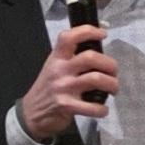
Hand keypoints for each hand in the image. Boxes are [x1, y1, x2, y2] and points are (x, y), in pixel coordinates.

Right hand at [21, 24, 116, 143]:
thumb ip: (71, 59)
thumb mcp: (54, 68)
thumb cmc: (48, 88)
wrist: (31, 113)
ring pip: (97, 79)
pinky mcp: (67, 106)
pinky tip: (101, 109)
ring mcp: (63, 88)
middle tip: (112, 73)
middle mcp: (59, 70)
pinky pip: (94, 107)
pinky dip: (103, 109)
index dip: (88, 31)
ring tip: (112, 90)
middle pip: (90, 57)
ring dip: (112, 85)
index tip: (103, 34)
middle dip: (110, 65)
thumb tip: (98, 51)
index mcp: (57, 58)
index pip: (69, 37)